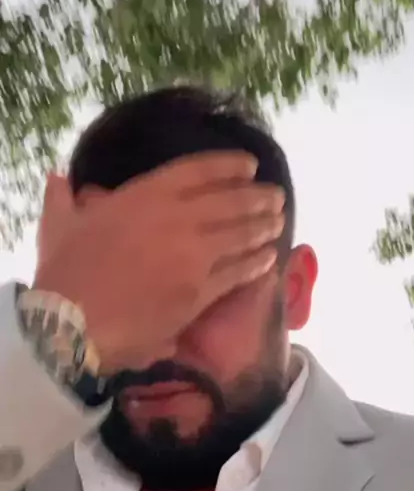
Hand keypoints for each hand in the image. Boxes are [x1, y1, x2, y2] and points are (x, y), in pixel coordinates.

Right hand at [34, 152, 283, 371]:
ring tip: (278, 222)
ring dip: (264, 227)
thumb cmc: (63, 273)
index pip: (198, 171)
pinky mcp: (200, 292)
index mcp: (145, 195)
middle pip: (231, 202)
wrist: (71, 324)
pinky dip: (256, 263)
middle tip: (276, 197)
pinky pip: (237, 273)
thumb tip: (58, 179)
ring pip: (240, 236)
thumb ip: (64, 200)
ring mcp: (194, 257)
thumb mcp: (58, 226)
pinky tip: (268, 259)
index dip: (228, 165)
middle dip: (258, 197)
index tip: (250, 165)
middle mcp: (177, 219)